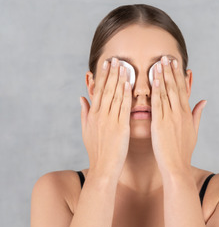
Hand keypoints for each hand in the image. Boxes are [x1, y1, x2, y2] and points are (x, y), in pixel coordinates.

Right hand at [80, 58, 131, 177]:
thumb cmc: (97, 152)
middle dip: (111, 73)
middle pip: (106, 90)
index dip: (102, 76)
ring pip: (114, 96)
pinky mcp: (120, 127)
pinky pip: (123, 108)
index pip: (98, 91)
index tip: (106, 64)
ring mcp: (110, 121)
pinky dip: (126, 95)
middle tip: (115, 58)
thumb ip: (84, 113)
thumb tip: (81, 98)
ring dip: (119, 79)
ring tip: (124, 65)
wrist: (103, 168)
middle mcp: (100, 116)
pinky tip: (129, 84)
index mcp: (93, 115)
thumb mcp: (86, 131)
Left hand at [150, 56, 206, 175]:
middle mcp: (180, 113)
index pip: (183, 90)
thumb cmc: (183, 152)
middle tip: (167, 56)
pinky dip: (157, 91)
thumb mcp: (194, 132)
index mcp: (187, 114)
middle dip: (171, 71)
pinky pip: (158, 104)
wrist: (176, 166)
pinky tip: (154, 80)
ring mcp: (170, 118)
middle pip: (176, 88)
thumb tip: (204, 101)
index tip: (176, 63)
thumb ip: (197, 114)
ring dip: (163, 76)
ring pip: (167, 93)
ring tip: (159, 63)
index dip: (179, 76)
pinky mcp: (160, 124)